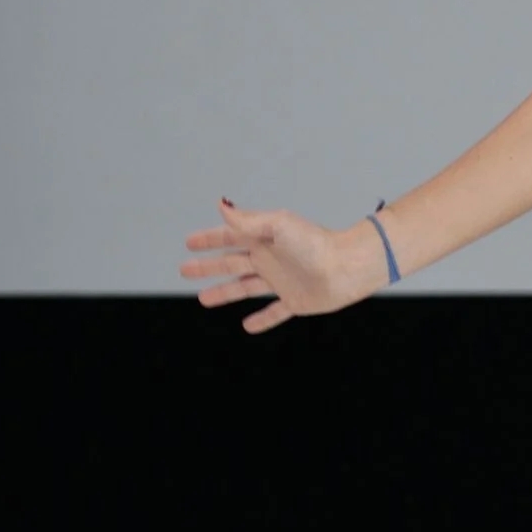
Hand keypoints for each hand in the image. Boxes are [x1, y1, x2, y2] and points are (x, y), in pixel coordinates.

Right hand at [178, 199, 382, 334]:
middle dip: (207, 266)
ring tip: (203, 298)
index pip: (229, 238)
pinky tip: (247, 326)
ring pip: (244, 288)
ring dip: (224, 292)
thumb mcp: (278, 226)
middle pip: (230, 263)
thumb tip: (221, 205)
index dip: (208, 240)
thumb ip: (248, 220)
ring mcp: (282, 281)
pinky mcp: (296, 301)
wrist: (347, 268)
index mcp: (264, 240)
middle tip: (184, 270)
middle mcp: (271, 260)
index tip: (189, 243)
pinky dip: (261, 320)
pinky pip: (274, 313)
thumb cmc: (316, 244)